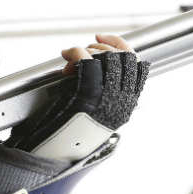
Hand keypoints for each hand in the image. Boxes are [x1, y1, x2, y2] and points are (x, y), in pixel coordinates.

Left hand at [8, 32, 148, 152]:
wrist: (55, 154)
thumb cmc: (69, 132)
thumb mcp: (94, 110)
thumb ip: (103, 91)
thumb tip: (98, 63)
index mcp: (127, 104)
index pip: (137, 65)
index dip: (121, 45)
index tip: (102, 39)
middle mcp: (123, 101)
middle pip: (123, 57)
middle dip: (102, 47)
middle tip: (84, 48)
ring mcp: (108, 98)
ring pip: (107, 57)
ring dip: (87, 50)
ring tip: (71, 56)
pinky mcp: (89, 96)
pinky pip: (88, 63)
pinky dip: (76, 53)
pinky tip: (67, 56)